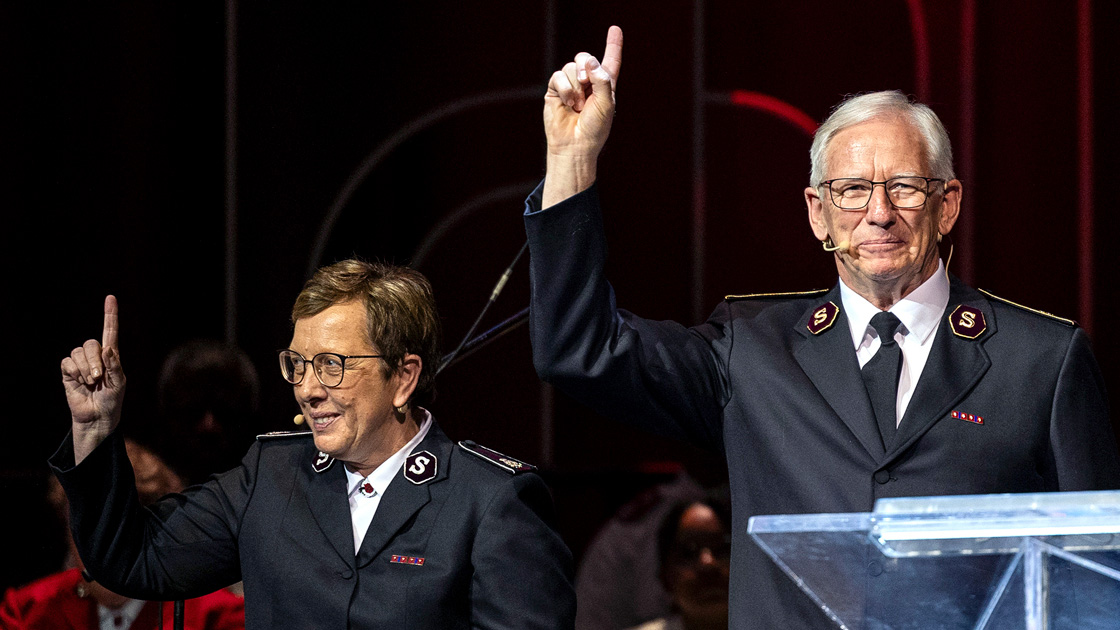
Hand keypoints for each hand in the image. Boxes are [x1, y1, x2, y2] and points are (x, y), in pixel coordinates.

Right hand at [61, 296, 125, 458]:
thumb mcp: (119, 383)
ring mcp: (81, 364)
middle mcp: (95, 357)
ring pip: (78, 352)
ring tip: (90, 382)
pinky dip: (74, 372)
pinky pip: (67, 362)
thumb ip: (115, 365)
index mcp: (111, 357)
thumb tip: (107, 349)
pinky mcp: (68, 372)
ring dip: (86, 368)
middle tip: (98, 378)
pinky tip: (79, 382)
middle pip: (90, 343)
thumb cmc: (112, 400)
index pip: (110, 332)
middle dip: (95, 360)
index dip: (110, 315)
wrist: (97, 417)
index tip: (110, 298)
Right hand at [542, 26, 622, 205]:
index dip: (613, 45)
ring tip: (578, 105)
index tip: (615, 29)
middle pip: (585, 57)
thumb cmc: (594, 129)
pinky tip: (568, 103)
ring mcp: (570, 86)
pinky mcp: (555, 90)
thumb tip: (586, 60)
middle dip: (586, 66)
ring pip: (570, 67)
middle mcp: (587, 83)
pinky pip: (558, 76)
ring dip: (576, 85)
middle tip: (587, 83)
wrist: (575, 146)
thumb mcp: (606, 103)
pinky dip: (565, 88)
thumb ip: (601, 79)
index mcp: (605, 85)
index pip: (610, 61)